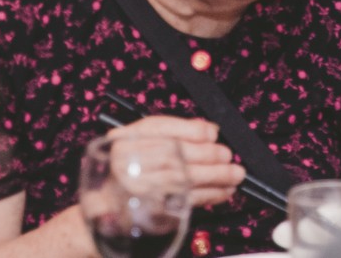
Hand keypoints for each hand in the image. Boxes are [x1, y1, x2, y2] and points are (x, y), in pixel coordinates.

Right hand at [100, 117, 244, 210]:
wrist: (105, 203)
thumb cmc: (130, 166)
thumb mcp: (143, 140)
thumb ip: (173, 132)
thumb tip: (208, 130)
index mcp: (126, 140)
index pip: (161, 129)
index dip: (192, 130)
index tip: (212, 133)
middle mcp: (128, 163)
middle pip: (176, 155)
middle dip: (208, 155)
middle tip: (227, 155)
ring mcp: (138, 189)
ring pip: (184, 180)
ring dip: (216, 177)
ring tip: (235, 174)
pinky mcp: (151, 210)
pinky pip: (185, 202)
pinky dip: (209, 195)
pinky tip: (224, 191)